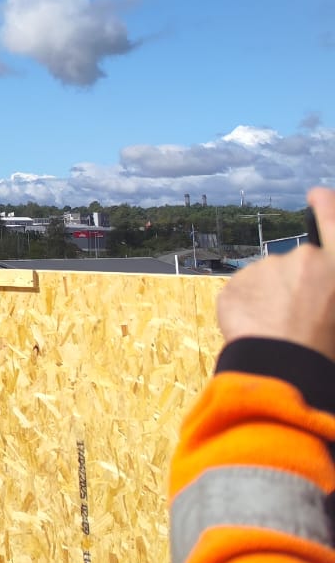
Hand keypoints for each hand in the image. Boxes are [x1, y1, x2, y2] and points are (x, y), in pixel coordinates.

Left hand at [216, 187, 334, 359]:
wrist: (287, 369)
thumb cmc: (326, 351)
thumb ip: (325, 288)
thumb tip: (316, 291)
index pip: (332, 220)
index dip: (324, 205)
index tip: (316, 193)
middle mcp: (306, 259)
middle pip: (296, 266)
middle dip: (293, 287)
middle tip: (297, 320)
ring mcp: (267, 269)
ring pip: (266, 282)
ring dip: (269, 300)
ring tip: (279, 334)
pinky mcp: (236, 283)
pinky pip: (242, 296)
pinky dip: (247, 311)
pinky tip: (258, 334)